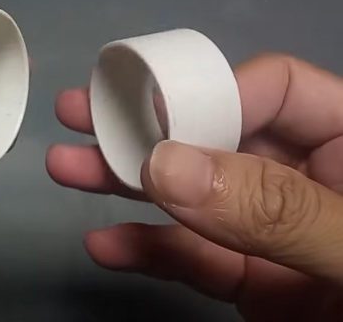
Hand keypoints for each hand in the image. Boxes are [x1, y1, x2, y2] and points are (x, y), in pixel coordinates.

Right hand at [48, 53, 342, 320]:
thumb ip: (276, 209)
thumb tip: (170, 166)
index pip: (275, 90)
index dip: (210, 93)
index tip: (146, 112)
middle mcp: (308, 179)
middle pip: (217, 138)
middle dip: (145, 128)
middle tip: (79, 112)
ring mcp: (275, 234)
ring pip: (193, 199)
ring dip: (127, 186)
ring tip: (67, 168)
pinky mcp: (255, 285)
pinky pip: (194, 261)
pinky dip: (148, 254)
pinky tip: (105, 247)